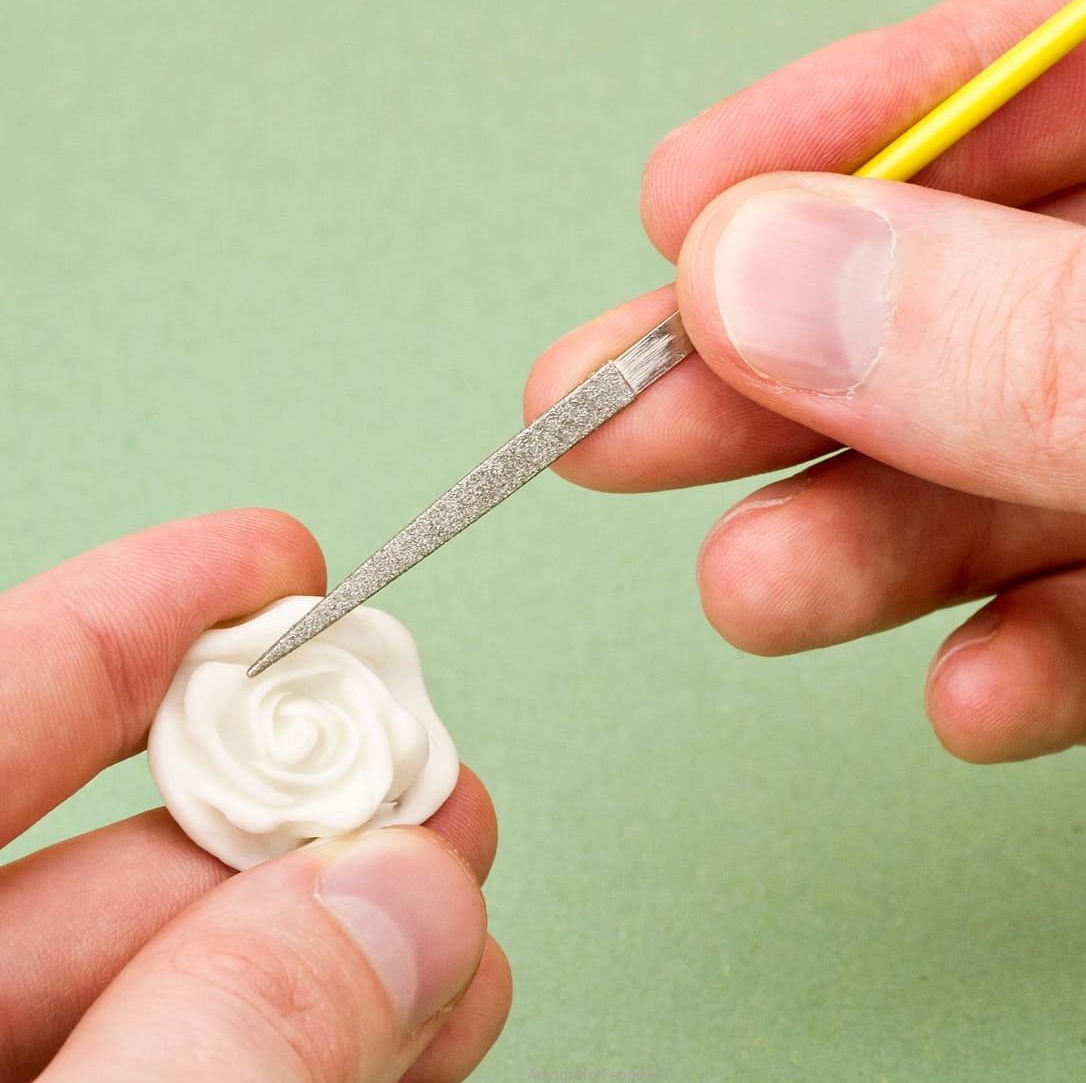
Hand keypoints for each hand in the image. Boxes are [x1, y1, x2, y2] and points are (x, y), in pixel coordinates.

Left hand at [0, 510, 509, 1081]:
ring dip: (341, 934)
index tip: (279, 561)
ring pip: (176, 970)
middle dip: (301, 803)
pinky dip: (319, 1038)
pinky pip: (202, 1065)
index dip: (142, 612)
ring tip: (459, 927)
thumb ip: (217, 1036)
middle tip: (430, 795)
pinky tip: (416, 1025)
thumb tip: (399, 894)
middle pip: (118, 846)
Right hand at [526, 0, 1085, 765]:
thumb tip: (777, 287)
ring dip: (901, 544)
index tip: (692, 194)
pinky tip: (974, 696)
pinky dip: (1063, 663)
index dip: (879, 110)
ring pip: (1063, 468)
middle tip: (630, 416)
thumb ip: (1061, 342)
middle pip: (1022, 281)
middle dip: (817, 358)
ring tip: (759, 589)